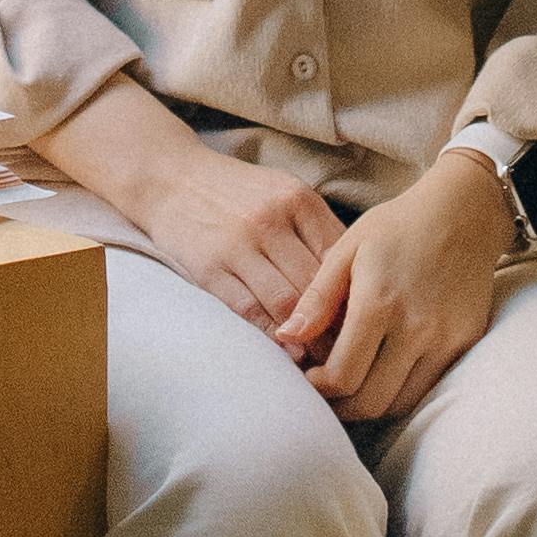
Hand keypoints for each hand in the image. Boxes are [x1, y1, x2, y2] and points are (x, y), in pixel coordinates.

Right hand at [131, 126, 351, 333]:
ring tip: (323, 360)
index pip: (340, 254)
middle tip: (352, 350)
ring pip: (286, 301)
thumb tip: (353, 280)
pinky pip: (248, 309)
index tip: (367, 318)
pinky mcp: (209, 268)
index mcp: (297, 198)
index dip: (356, 292)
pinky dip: (270, 334)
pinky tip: (286, 350)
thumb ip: (315, 228)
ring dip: (307, 337)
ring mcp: (238, 244)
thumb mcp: (282, 192)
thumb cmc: (235, 191)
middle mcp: (270, 219)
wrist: (169, 177)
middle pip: (316, 282)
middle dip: (336, 322)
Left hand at [276, 150, 514, 421]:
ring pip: (399, 404)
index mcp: (379, 303)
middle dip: (339, 408)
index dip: (318, 389)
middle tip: (322, 394)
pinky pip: (426, 388)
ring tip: (348, 389)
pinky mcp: (464, 344)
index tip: (307, 377)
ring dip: (369, 406)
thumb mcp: (347, 249)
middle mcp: (416, 328)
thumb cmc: (397, 226)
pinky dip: (398, 392)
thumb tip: (286, 337)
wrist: (465, 211)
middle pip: (370, 402)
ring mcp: (445, 340)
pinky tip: (381, 375)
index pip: (342, 377)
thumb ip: (316, 298)